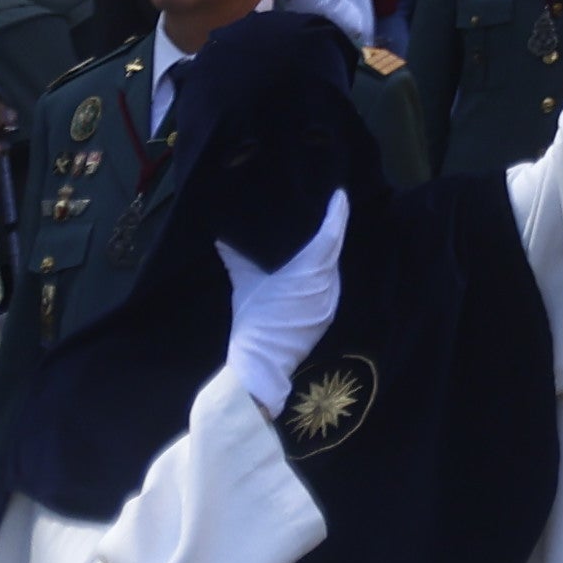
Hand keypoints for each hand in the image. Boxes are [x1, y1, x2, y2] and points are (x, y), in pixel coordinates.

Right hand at [215, 192, 351, 427]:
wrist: (261, 367)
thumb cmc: (254, 322)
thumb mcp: (245, 287)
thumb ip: (237, 260)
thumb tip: (223, 239)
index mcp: (310, 272)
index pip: (330, 236)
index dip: (337, 213)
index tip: (340, 195)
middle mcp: (327, 285)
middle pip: (334, 250)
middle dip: (332, 230)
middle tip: (324, 208)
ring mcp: (330, 302)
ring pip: (333, 268)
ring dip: (327, 253)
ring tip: (318, 233)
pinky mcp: (327, 316)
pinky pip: (330, 285)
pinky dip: (325, 273)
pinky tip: (315, 267)